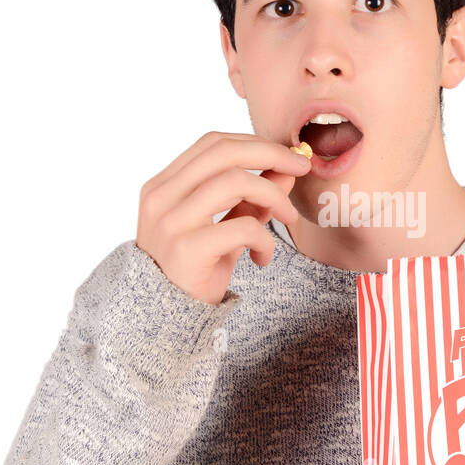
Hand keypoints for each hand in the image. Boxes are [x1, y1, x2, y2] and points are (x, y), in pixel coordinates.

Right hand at [136, 132, 310, 304]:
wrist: (166, 321)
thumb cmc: (196, 270)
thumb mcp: (225, 228)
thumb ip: (251, 198)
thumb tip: (287, 168)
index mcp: (164, 185)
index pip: (213, 144)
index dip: (255, 143)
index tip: (289, 155)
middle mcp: (161, 198)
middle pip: (223, 153)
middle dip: (271, 153)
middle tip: (303, 168)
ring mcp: (171, 223)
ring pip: (234, 182)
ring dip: (273, 195)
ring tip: (288, 218)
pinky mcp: (186, 250)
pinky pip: (241, 227)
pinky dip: (264, 238)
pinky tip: (263, 257)